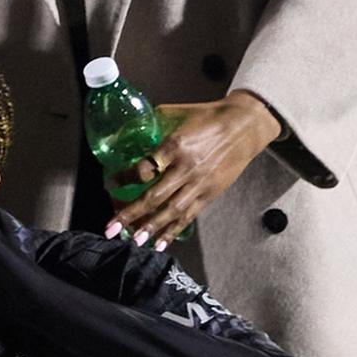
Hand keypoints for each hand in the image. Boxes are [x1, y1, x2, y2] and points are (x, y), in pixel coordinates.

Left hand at [106, 93, 281, 245]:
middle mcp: (187, 168)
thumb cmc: (207, 116)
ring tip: (134, 241)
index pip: (145, 168)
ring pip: (172, 211)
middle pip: (155, 196)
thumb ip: (152, 123)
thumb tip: (125, 132)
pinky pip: (189, 216)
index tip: (111, 183)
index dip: (125, 178)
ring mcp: (200, 183)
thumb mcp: (177, 112)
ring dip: (151, 228)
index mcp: (176, 146)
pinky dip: (173, 231)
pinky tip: (159, 244)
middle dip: (131, 214)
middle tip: (111, 227)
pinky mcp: (211, 194)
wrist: (245, 125)